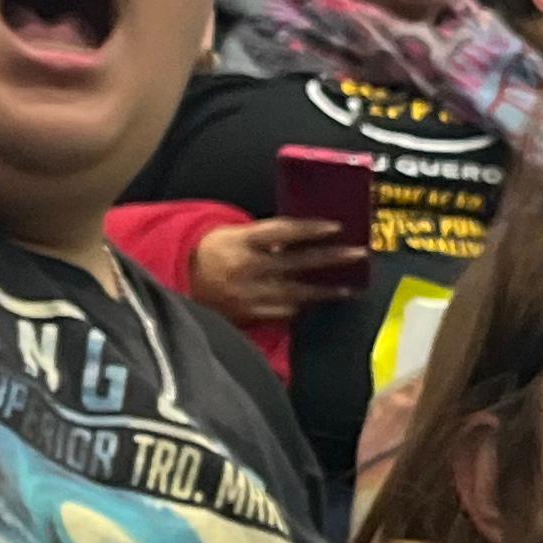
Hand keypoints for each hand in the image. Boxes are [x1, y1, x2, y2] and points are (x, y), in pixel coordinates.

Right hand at [190, 214, 365, 323]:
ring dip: (325, 291)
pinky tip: (319, 304)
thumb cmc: (213, 251)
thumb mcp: (235, 234)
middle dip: (331, 258)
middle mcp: (248, 268)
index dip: (310, 229)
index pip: (283, 232)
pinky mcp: (250, 315)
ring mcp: (250, 295)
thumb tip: (304, 236)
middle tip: (358, 254)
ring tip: (349, 287)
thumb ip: (268, 236)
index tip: (336, 227)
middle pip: (297, 263)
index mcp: (242, 241)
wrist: (184, 280)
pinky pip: (284, 313)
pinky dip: (303, 307)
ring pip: (296, 293)